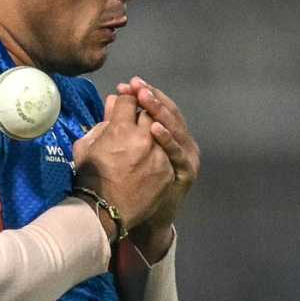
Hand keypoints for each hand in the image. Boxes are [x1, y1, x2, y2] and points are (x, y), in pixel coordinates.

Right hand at [72, 93, 173, 230]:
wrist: (104, 211)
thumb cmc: (89, 177)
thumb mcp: (86, 147)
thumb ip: (101, 122)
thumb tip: (112, 102)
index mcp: (120, 129)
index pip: (128, 100)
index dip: (126, 99)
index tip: (123, 103)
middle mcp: (143, 137)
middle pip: (148, 112)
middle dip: (142, 110)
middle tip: (136, 116)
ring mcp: (159, 154)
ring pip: (162, 131)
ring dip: (154, 129)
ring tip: (146, 134)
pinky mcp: (168, 170)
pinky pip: (168, 151)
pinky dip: (161, 148)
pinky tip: (153, 153)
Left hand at [115, 77, 198, 232]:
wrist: (145, 217)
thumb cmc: (133, 182)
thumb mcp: (122, 148)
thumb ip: (119, 124)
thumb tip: (113, 97)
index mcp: (166, 133)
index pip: (157, 106)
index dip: (143, 94)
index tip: (127, 84)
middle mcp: (180, 141)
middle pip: (168, 113)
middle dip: (152, 97)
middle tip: (137, 85)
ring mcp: (185, 155)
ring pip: (175, 128)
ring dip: (160, 111)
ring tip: (145, 98)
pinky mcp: (186, 171)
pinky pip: (177, 153)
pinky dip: (167, 139)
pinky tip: (154, 127)